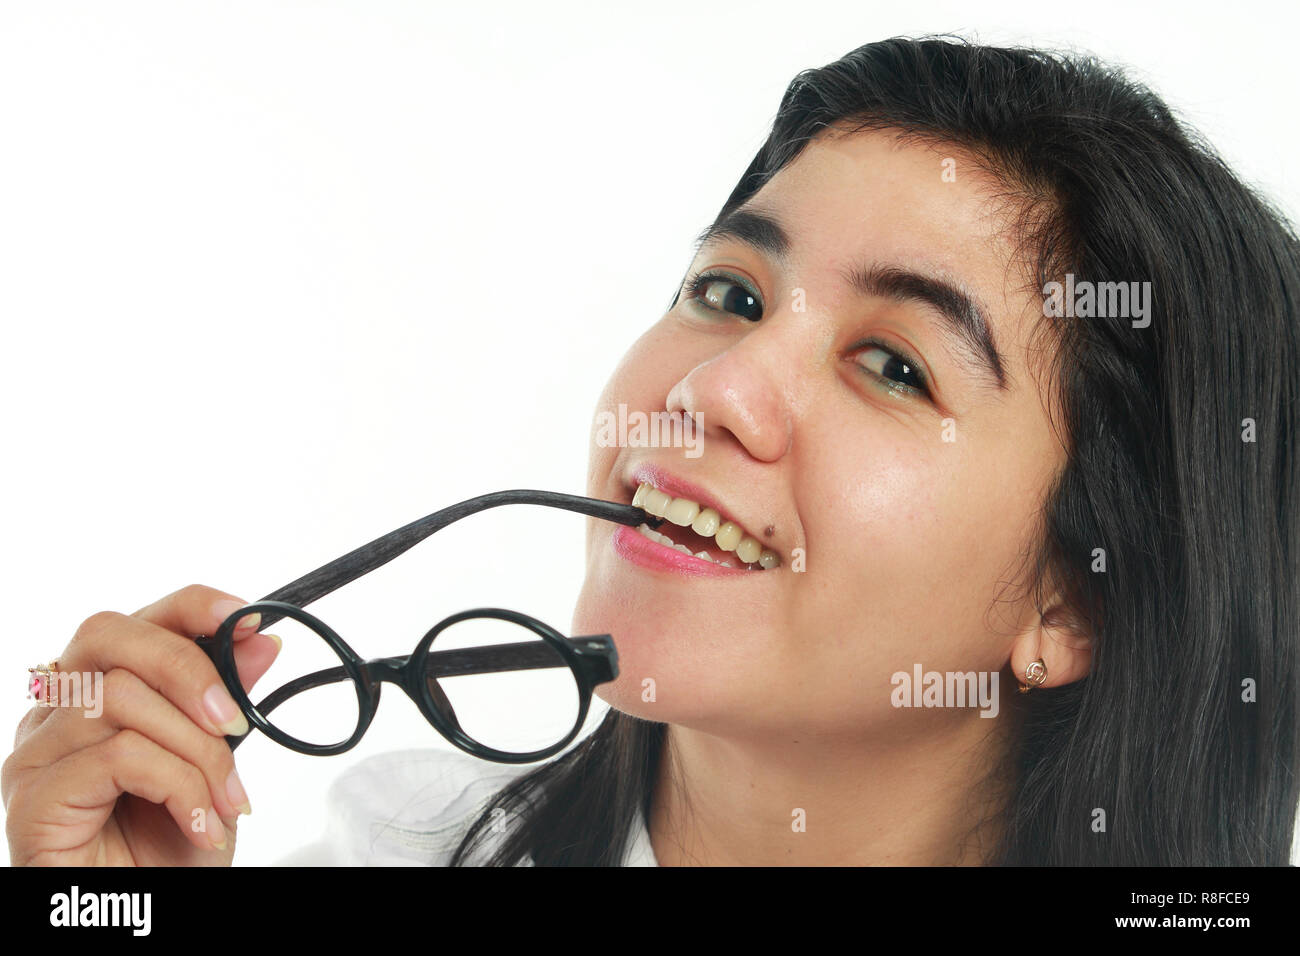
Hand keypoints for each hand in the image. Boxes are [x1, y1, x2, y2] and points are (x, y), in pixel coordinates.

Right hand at [3, 584, 280, 864]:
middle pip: (110, 637)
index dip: (190, 607)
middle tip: (235, 723)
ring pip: (123, 698)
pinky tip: (200, 825)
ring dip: (197, 750)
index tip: (247, 619)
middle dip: (190, 668)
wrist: (141, 920)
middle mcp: (52, 715)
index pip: (130, 620)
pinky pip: (119, 756)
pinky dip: (179, 786)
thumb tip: (260, 640)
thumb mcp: (213, 764)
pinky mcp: (34, 798)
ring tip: (226, 801)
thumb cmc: (168, 848)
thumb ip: (226, 700)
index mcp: (92, 694)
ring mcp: (35, 754)